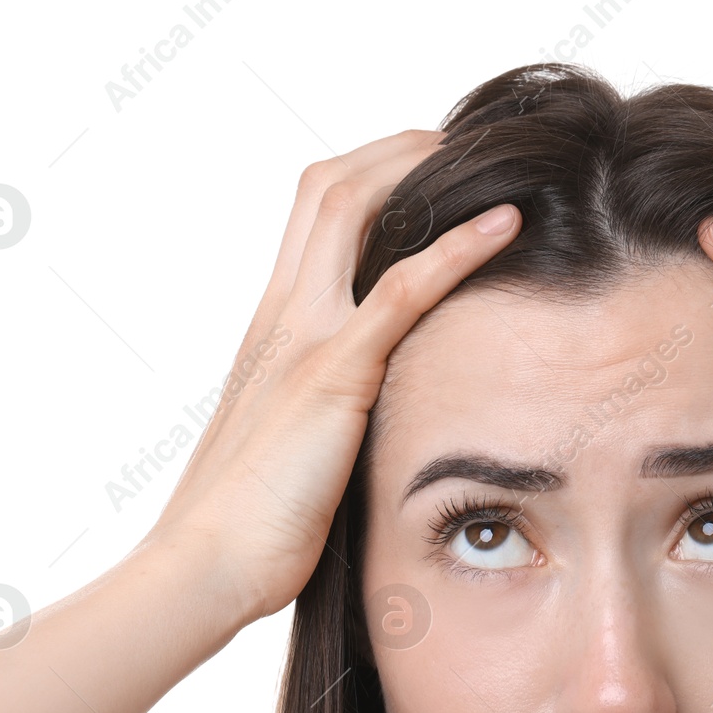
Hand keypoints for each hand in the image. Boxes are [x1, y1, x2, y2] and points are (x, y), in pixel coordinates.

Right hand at [140, 129, 521, 622]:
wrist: (203, 567)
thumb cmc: (247, 524)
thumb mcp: (286, 443)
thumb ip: (319, 406)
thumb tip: (364, 411)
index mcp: (268, 328)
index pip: (309, 218)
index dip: (366, 179)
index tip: (419, 173)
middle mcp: (279, 316)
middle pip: (325, 188)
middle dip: (393, 151)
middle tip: (454, 145)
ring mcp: (301, 337)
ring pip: (352, 211)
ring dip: (420, 170)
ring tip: (482, 157)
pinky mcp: (332, 375)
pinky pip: (402, 290)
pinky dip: (459, 248)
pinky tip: (508, 224)